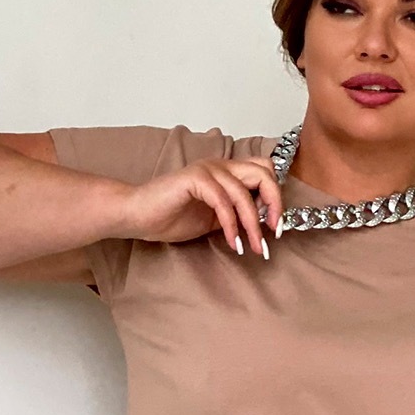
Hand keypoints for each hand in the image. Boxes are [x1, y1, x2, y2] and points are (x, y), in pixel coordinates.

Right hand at [116, 155, 282, 256]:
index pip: (264, 172)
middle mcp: (221, 165)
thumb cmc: (171, 217)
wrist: (139, 216)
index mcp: (227, 172)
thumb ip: (236, 215)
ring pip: (244, 192)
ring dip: (253, 225)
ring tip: (253, 248)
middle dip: (274, 205)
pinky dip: (231, 225)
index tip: (275, 228)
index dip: (276, 198)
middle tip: (272, 234)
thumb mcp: (214, 219)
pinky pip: (223, 202)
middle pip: (263, 173)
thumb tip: (263, 224)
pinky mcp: (195, 179)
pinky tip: (233, 243)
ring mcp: (208, 170)